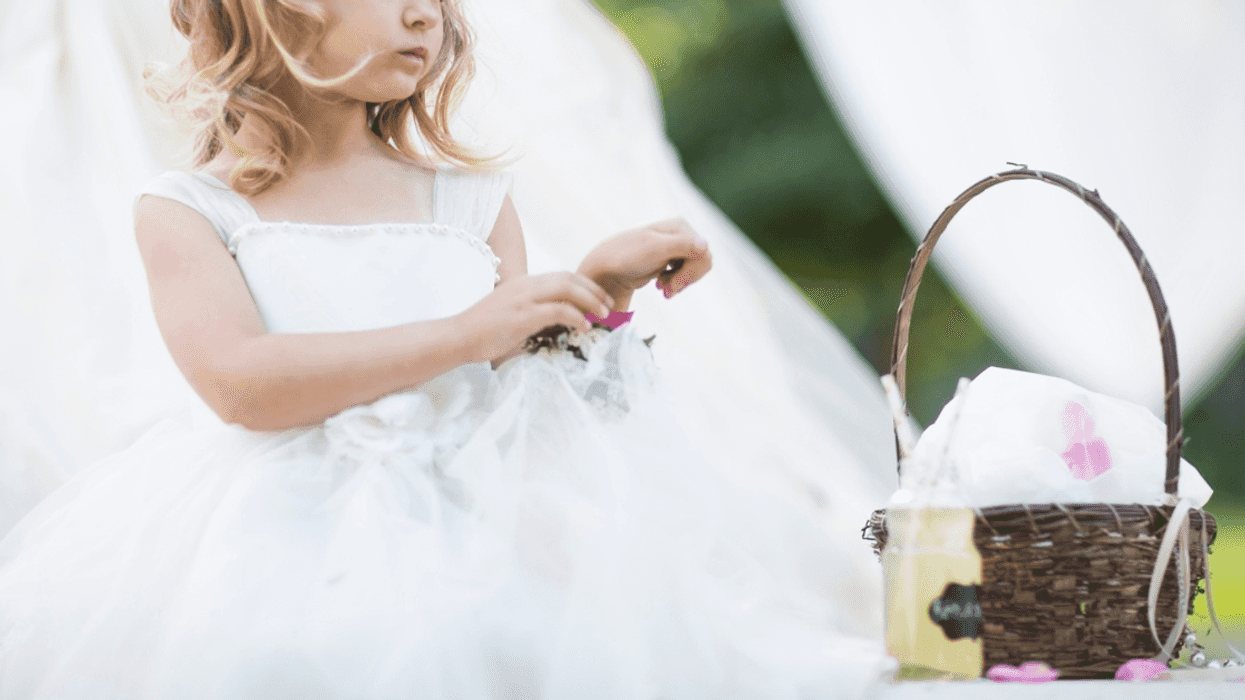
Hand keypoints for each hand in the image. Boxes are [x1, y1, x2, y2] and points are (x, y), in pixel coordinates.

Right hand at [456, 271, 614, 362]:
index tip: (599, 298)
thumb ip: (531, 311)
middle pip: (569, 278)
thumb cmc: (482, 330)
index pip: (561, 276)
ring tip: (604, 314)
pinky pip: (559, 310)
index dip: (584, 285)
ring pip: (567, 289)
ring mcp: (524, 298)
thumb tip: (553, 321)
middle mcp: (526, 285)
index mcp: (524, 283)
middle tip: (609, 304)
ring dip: (590, 300)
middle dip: (593, 289)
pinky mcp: (523, 315)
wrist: (457, 336)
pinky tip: (584, 326)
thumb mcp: (511, 313)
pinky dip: (576, 316)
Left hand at [577, 218, 712, 307]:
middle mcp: (680, 233)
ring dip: (679, 283)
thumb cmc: (626, 257)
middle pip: (702, 262)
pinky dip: (675, 283)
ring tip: (662, 288)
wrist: (606, 269)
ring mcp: (675, 247)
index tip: (673, 284)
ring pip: (694, 270)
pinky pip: (685, 274)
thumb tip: (705, 245)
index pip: (704, 254)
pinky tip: (661, 285)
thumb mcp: (654, 250)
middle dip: (685, 280)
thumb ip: (680, 245)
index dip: (691, 273)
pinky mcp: (669, 259)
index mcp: (679, 226)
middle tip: (667, 289)